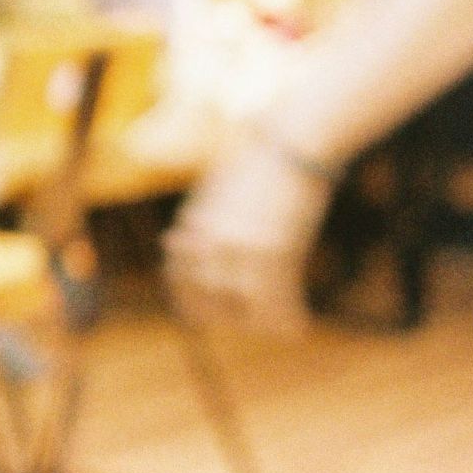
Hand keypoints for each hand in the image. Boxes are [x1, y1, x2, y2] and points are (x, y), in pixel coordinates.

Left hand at [165, 128, 333, 334]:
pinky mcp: (271, 249)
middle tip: (249, 324)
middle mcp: (206, 241)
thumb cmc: (258, 161)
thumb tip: (176, 242)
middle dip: (227, 316)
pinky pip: (274, 297)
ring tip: (279, 329)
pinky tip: (296, 327)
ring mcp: (237, 247)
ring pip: (240, 305)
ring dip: (260, 322)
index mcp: (190, 223)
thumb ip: (198, 221)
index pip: (177, 275)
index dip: (190, 298)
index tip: (206, 312)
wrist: (291, 143)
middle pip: (205, 296)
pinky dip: (285, 316)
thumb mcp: (216, 191)